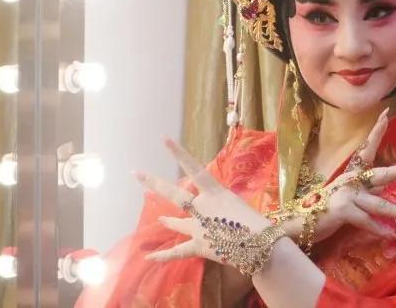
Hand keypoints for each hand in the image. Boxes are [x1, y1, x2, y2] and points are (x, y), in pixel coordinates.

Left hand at [137, 137, 271, 264]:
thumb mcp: (239, 204)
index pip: (194, 168)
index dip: (178, 153)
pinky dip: (163, 256)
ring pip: (177, 222)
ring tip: (159, 218)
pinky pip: (177, 251)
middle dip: (154, 182)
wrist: (259, 244)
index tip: (163, 139)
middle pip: (175, 193)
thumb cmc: (257, 221)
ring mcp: (198, 226)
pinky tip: (149, 258)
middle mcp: (202, 206)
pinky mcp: (198, 246)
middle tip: (136, 173)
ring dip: (168, 220)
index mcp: (215, 192)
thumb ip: (224, 204)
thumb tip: (220, 211)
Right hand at [288, 109, 395, 244]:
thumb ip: (367, 195)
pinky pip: (367, 221)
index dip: (376, 132)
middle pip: (385, 174)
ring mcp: (347, 195)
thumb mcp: (348, 199)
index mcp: (352, 175)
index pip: (367, 150)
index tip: (386, 114)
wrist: (299, 223)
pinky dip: (381, 230)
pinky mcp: (342, 210)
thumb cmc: (323, 210)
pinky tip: (393, 236)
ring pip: (383, 205)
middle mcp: (351, 181)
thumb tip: (384, 193)